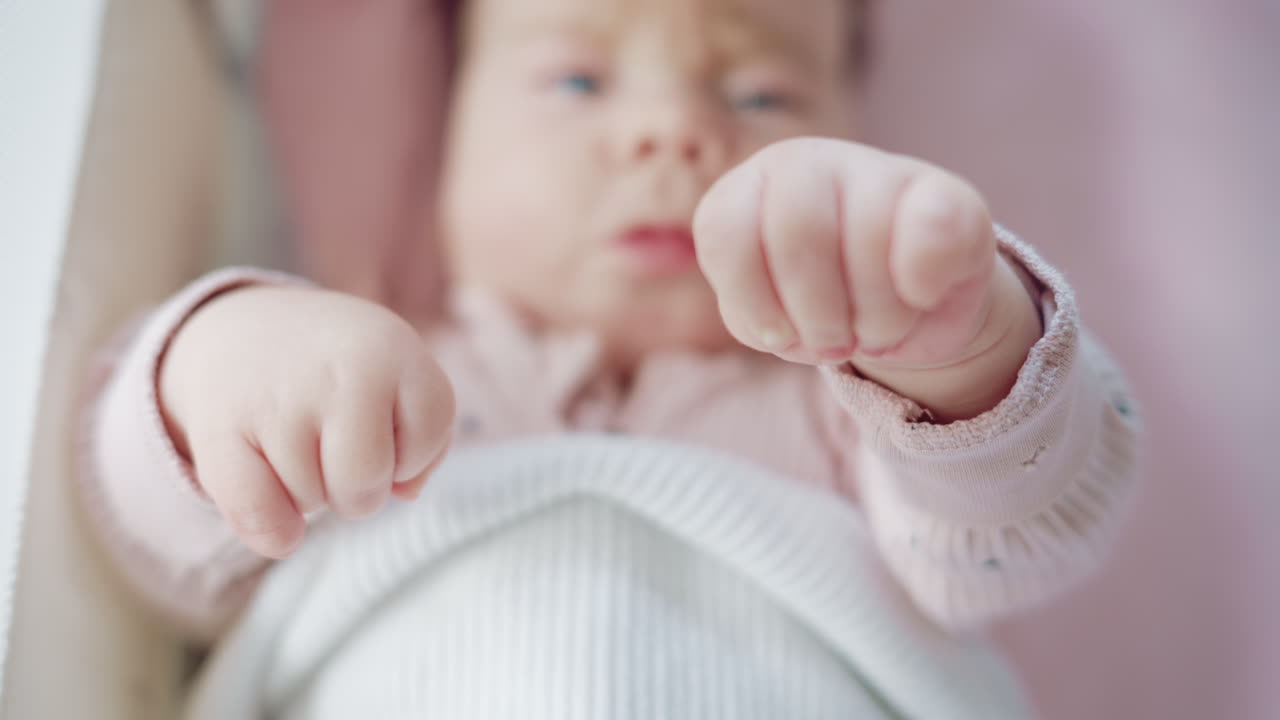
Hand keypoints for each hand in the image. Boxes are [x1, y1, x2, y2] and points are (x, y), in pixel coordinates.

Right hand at [160, 286, 455, 557]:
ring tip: (297, 442)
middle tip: (337, 453)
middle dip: (360, 488)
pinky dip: (273, 529)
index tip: (385, 424)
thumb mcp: (397, 372)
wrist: (240, 332)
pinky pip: (262, 519)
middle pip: (367, 483)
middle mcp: (338, 369)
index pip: (430, 431)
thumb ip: (427, 435)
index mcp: (392, 348)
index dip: (413, 447)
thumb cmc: (338, 371)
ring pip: (313, 504)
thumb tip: (404, 492)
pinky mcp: (221, 432)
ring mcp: (278, 401)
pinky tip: (272, 493)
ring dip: (310, 492)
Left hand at [693, 138, 1041, 419]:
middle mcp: (810, 164)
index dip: (751, 297)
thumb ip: (752, 317)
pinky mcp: (950, 194)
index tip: (776, 334)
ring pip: (866, 239)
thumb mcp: (773, 322)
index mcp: (753, 189)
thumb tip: (780, 326)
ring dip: (872, 317)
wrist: (912, 308)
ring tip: (876, 330)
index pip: (726, 229)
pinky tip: (919, 297)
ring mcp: (881, 169)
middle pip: (798, 232)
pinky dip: (921, 288)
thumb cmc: (823, 308)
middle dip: (817, 312)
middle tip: (836, 342)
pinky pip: (932, 235)